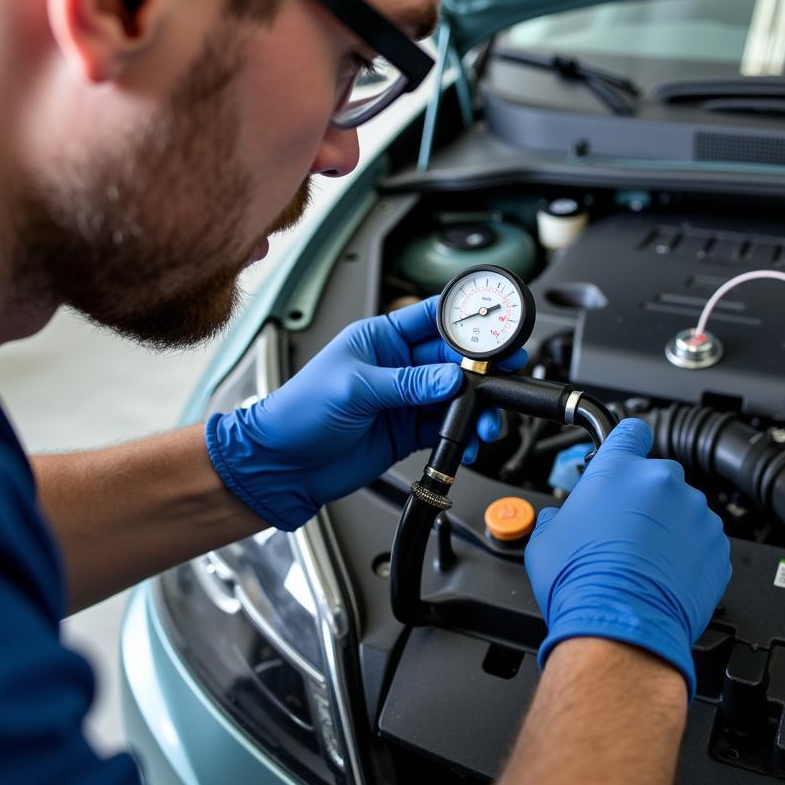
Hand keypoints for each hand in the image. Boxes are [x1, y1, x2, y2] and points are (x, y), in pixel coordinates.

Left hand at [206, 297, 523, 530]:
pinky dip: (461, 436)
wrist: (282, 466)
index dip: (467, 320)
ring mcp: (405, 399)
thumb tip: (451, 377)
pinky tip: (466, 442)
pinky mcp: (408, 431)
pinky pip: (445, 428)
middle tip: (503, 379)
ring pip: (456, 397)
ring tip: (484, 423)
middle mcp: (398, 365)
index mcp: (381, 338)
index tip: (496, 328)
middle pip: (454, 360)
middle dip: (481, 371)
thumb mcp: (354, 389)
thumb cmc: (298, 413)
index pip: (433, 318)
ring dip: (475, 408)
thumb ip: (408, 383)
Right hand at [525, 418, 730, 697]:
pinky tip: (666, 575)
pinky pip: (703, 540)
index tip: (625, 454)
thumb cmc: (582, 582)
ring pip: (682, 509)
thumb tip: (560, 520)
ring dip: (669, 527)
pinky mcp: (716, 545)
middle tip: (625, 530)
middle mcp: (659, 482)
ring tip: (645, 561)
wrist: (621, 628)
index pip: (630, 431)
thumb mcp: (547, 539)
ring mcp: (693, 512)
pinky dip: (689, 553)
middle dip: (645, 497)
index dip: (626, 444)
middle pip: (657, 475)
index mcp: (617, 469)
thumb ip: (560, 516)